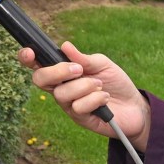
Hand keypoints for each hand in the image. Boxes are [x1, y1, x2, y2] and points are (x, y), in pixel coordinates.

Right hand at [19, 41, 151, 150]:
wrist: (135, 107)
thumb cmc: (115, 83)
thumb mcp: (102, 64)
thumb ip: (83, 58)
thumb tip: (65, 46)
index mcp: (62, 71)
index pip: (38, 64)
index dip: (28, 58)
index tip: (30, 53)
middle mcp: (60, 87)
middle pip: (40, 79)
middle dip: (57, 72)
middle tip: (79, 70)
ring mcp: (68, 104)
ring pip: (61, 93)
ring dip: (84, 86)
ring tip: (100, 86)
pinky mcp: (79, 118)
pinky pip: (78, 107)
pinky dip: (95, 99)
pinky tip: (105, 99)